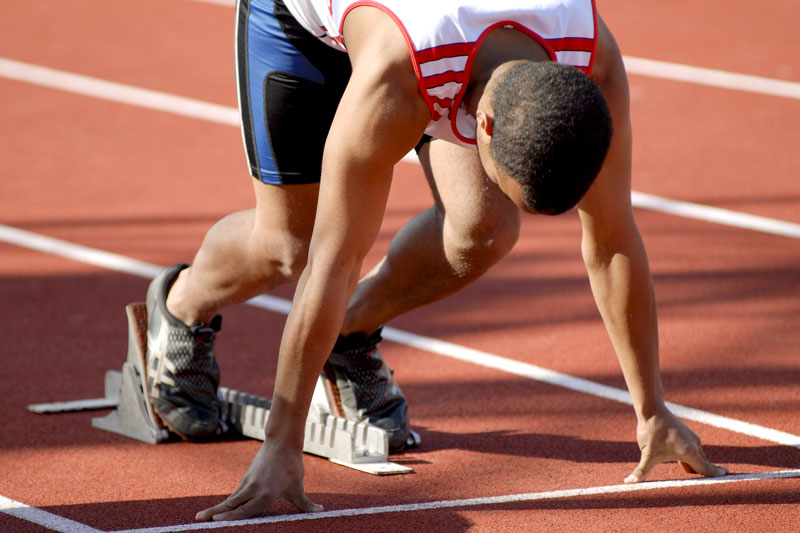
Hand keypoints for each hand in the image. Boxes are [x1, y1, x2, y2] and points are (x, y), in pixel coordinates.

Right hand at [196, 439, 322, 520]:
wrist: (282, 442)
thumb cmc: (291, 466)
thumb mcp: (298, 487)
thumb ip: (306, 504)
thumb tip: (321, 511)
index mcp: (266, 494)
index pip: (245, 509)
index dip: (231, 516)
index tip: (217, 520)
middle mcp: (253, 489)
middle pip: (231, 504)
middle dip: (215, 513)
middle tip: (199, 519)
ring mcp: (247, 483)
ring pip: (230, 498)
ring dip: (216, 507)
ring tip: (201, 516)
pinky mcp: (246, 478)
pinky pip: (235, 493)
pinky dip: (226, 501)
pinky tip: (220, 508)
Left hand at [624, 408, 727, 483]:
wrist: (652, 410)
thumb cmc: (650, 432)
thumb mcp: (646, 455)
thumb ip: (641, 472)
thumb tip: (627, 482)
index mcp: (690, 452)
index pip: (707, 469)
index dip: (718, 475)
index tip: (730, 478)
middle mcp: (695, 445)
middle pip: (704, 465)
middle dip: (709, 475)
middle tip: (721, 481)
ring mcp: (692, 439)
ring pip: (698, 458)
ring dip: (698, 468)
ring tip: (698, 478)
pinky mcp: (687, 435)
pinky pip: (693, 452)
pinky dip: (692, 460)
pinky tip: (685, 467)